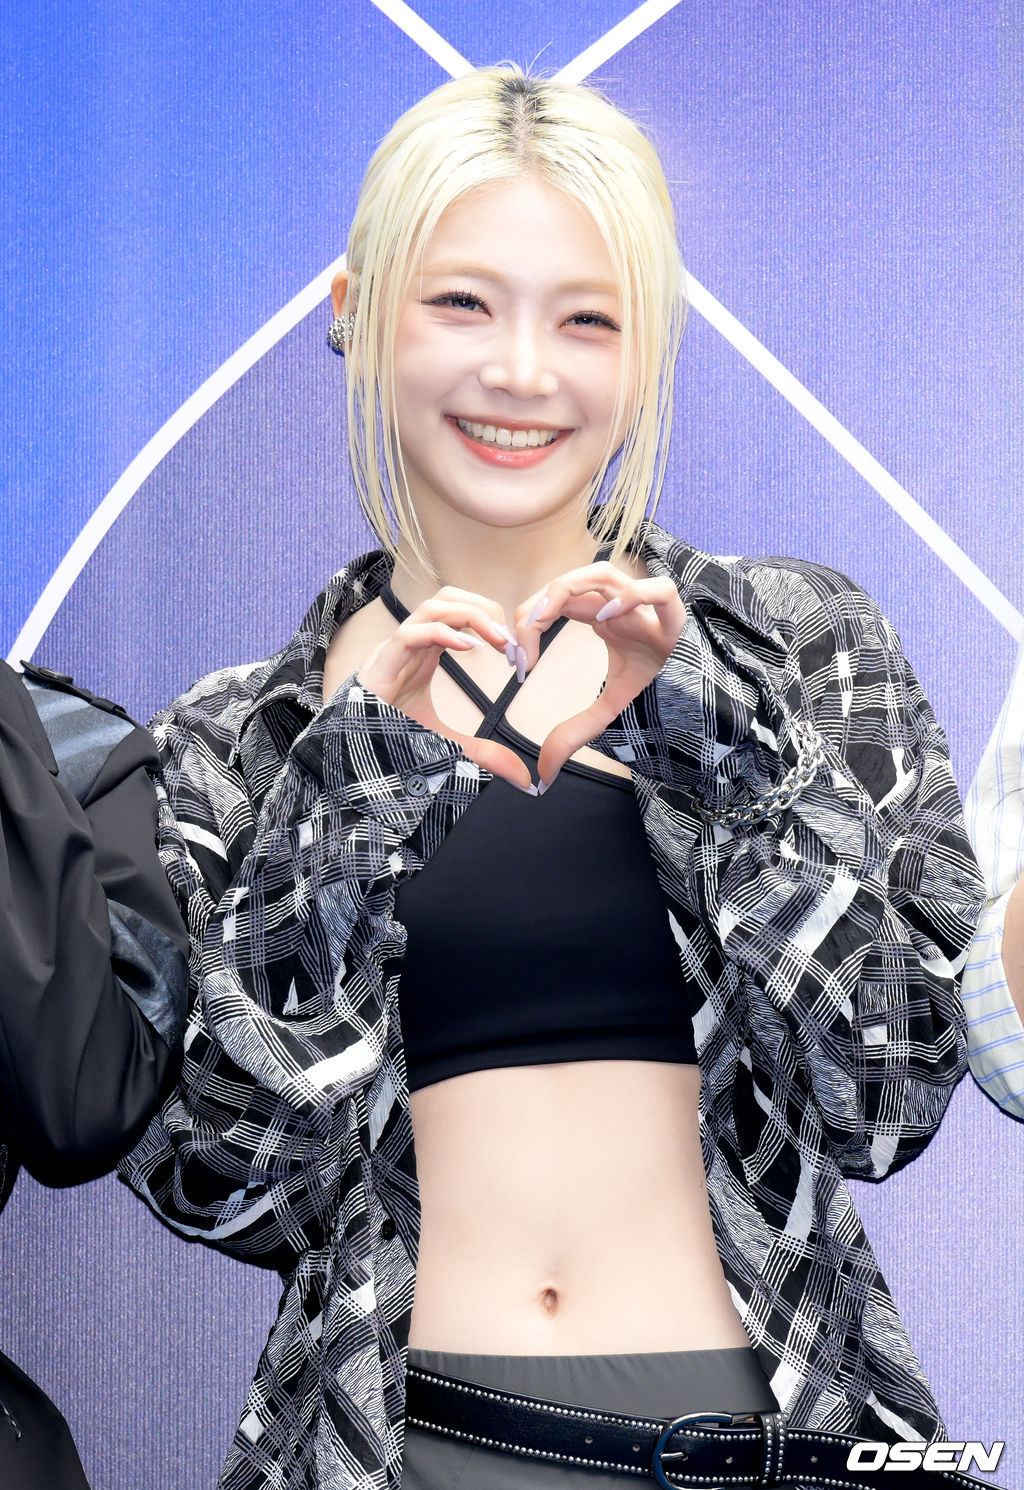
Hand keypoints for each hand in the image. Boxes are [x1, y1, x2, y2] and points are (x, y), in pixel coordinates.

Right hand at [356, 587, 536, 791]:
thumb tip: (523, 777)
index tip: (514, 650)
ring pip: (432, 606)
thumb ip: (485, 754)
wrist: (354, 755)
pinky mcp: (382, 664)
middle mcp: (412, 643)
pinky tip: (469, 649)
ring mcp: (395, 650)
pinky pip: (411, 633)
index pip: (460, 613)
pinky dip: (442, 633)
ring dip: (470, 615)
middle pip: (448, 597)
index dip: (491, 621)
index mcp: (426, 651)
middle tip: (509, 640)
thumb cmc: (391, 739)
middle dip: (483, 608)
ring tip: (497, 640)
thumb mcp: (448, 746)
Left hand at [514, 562, 685, 790]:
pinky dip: (631, 596)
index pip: (555, 601)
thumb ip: (574, 734)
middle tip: (520, 648)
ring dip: (566, 589)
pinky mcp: (677, 618)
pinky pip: (658, 589)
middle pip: (569, 582)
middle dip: (535, 608)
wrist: (701, 699)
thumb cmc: (658, 692)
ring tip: (543, 619)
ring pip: (603, 572)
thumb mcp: (608, 712)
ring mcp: (647, 607)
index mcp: (603, 616)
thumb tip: (543, 775)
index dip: (528, 623)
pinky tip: (604, 616)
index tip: (518, 664)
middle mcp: (620, 605)